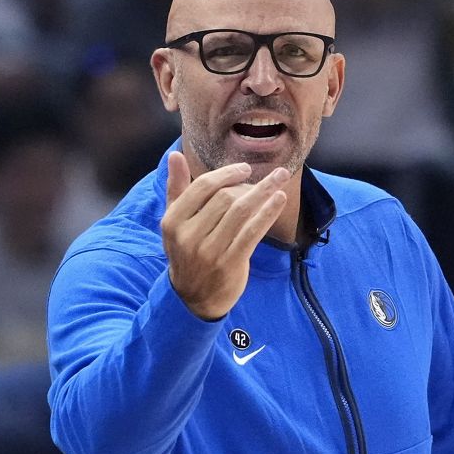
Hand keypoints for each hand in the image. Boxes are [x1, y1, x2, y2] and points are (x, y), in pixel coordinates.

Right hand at [161, 152, 287, 319]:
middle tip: (266, 181)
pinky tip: (279, 199)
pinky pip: (252, 232)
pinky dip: (268, 212)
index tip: (245, 169)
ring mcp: (209, 251)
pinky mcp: (230, 263)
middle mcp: (188, 236)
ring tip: (280, 179)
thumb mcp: (175, 222)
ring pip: (241, 212)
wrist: (194, 298)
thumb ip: (176, 189)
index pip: (202, 186)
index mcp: (173, 221)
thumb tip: (175, 155)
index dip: (227, 174)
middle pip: (225, 197)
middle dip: (248, 185)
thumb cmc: (187, 253)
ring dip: (264, 192)